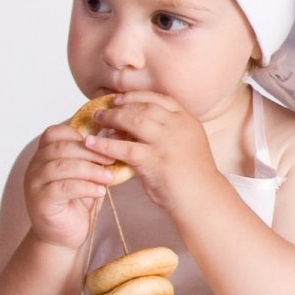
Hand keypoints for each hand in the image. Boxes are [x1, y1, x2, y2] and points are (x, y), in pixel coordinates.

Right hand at [23, 124, 119, 250]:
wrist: (62, 235)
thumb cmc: (76, 203)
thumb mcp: (84, 176)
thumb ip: (90, 159)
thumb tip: (113, 141)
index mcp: (44, 155)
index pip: (55, 133)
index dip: (79, 136)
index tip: (103, 145)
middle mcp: (35, 166)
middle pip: (60, 148)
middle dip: (90, 152)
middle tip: (112, 160)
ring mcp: (34, 183)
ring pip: (60, 167)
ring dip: (89, 170)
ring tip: (109, 178)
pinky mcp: (40, 201)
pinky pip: (62, 188)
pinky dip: (85, 187)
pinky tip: (100, 192)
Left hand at [82, 91, 224, 215]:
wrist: (203, 198)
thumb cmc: (194, 176)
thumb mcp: (187, 144)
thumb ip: (168, 132)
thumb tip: (136, 126)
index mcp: (187, 121)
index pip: (160, 98)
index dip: (137, 96)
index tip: (121, 98)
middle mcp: (178, 127)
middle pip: (144, 106)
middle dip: (121, 105)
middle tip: (104, 109)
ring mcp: (166, 142)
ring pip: (133, 120)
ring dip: (112, 118)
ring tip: (98, 119)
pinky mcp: (154, 160)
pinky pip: (124, 147)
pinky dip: (105, 144)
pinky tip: (91, 144)